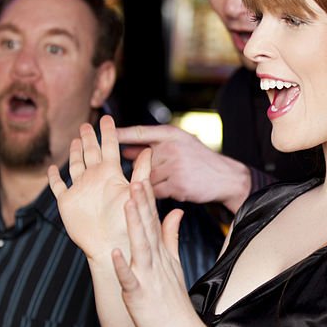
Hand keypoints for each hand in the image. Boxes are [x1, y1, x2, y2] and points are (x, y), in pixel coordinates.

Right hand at [49, 115, 149, 261]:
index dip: (108, 132)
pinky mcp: (67, 202)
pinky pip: (58, 187)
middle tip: (86, 124)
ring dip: (74, 153)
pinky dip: (54, 177)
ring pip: (75, 166)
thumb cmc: (128, 223)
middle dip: (88, 138)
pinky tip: (52, 169)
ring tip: (74, 140)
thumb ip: (142, 172)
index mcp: (111, 174)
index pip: (110, 147)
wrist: (112, 245)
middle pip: (90, 153)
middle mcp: (95, 179)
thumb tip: (150, 150)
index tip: (107, 118)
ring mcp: (81, 190)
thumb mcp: (137, 193)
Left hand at [112, 175, 199, 326]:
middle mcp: (155, 260)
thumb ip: (171, 235)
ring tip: (127, 203)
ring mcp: (147, 275)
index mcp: (160, 252)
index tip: (142, 176)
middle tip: (136, 178)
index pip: (154, 220)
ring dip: (133, 224)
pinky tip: (115, 252)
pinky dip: (122, 265)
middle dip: (141, 203)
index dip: (147, 199)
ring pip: (140, 245)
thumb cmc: (171, 298)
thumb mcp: (173, 262)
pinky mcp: (138, 293)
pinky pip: (129, 278)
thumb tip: (175, 211)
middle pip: (147, 227)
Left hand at [117, 125, 251, 211]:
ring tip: (168, 182)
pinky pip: (156, 191)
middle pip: (141, 160)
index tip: (100, 134)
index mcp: (171, 134)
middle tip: (139, 172)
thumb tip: (123, 150)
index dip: (119, 134)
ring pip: (147, 177)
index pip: (139, 132)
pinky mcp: (176, 184)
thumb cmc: (199, 161)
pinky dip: (159, 193)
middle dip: (139, 168)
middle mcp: (171, 148)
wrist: (226, 177)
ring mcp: (174, 166)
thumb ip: (153, 146)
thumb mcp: (180, 145)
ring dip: (151, 183)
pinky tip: (173, 190)